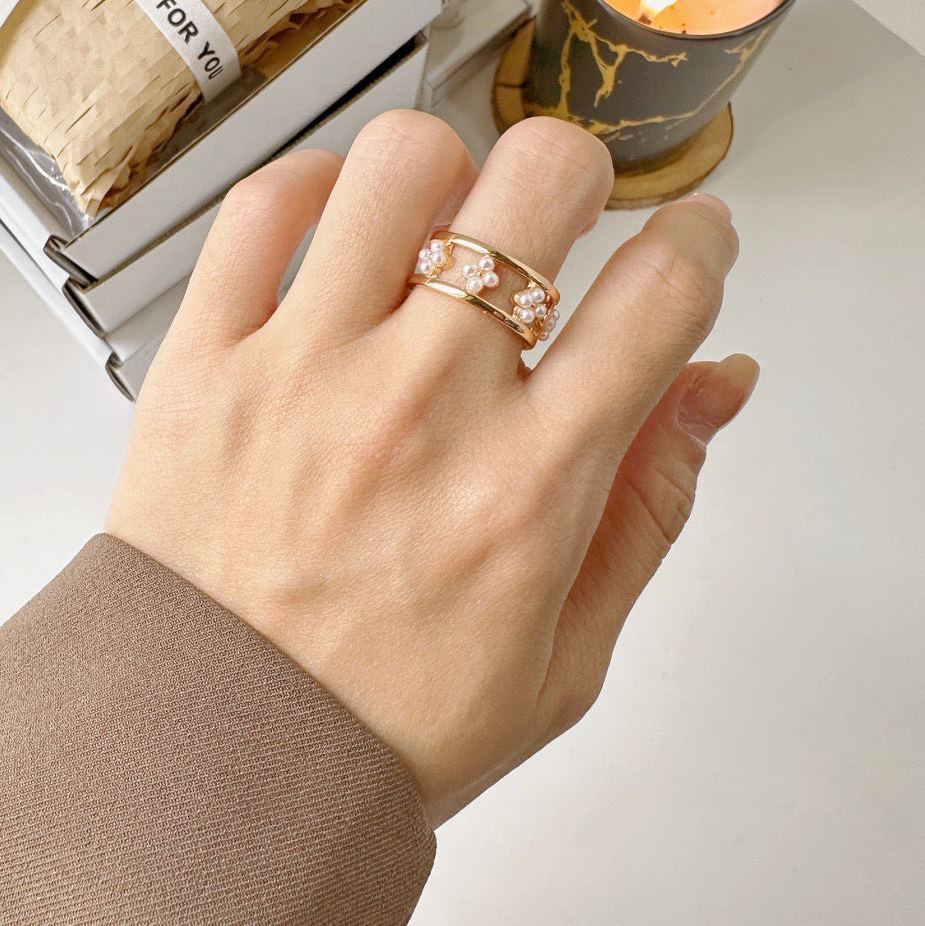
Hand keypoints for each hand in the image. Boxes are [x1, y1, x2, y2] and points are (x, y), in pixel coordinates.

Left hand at [107, 112, 755, 826]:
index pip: (661, 296)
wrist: (226, 762)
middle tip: (561, 219)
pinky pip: (261, 208)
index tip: (690, 246)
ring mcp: (307, 371)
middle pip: (540, 181)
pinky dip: (315, 189)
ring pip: (401, 163)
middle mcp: (427, 406)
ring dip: (449, 174)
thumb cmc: (393, 721)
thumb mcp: (569, 654)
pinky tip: (341, 235)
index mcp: (532, 484)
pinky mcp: (208, 364)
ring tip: (440, 233)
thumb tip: (715, 384)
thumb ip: (654, 505)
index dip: (700, 246)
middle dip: (578, 175)